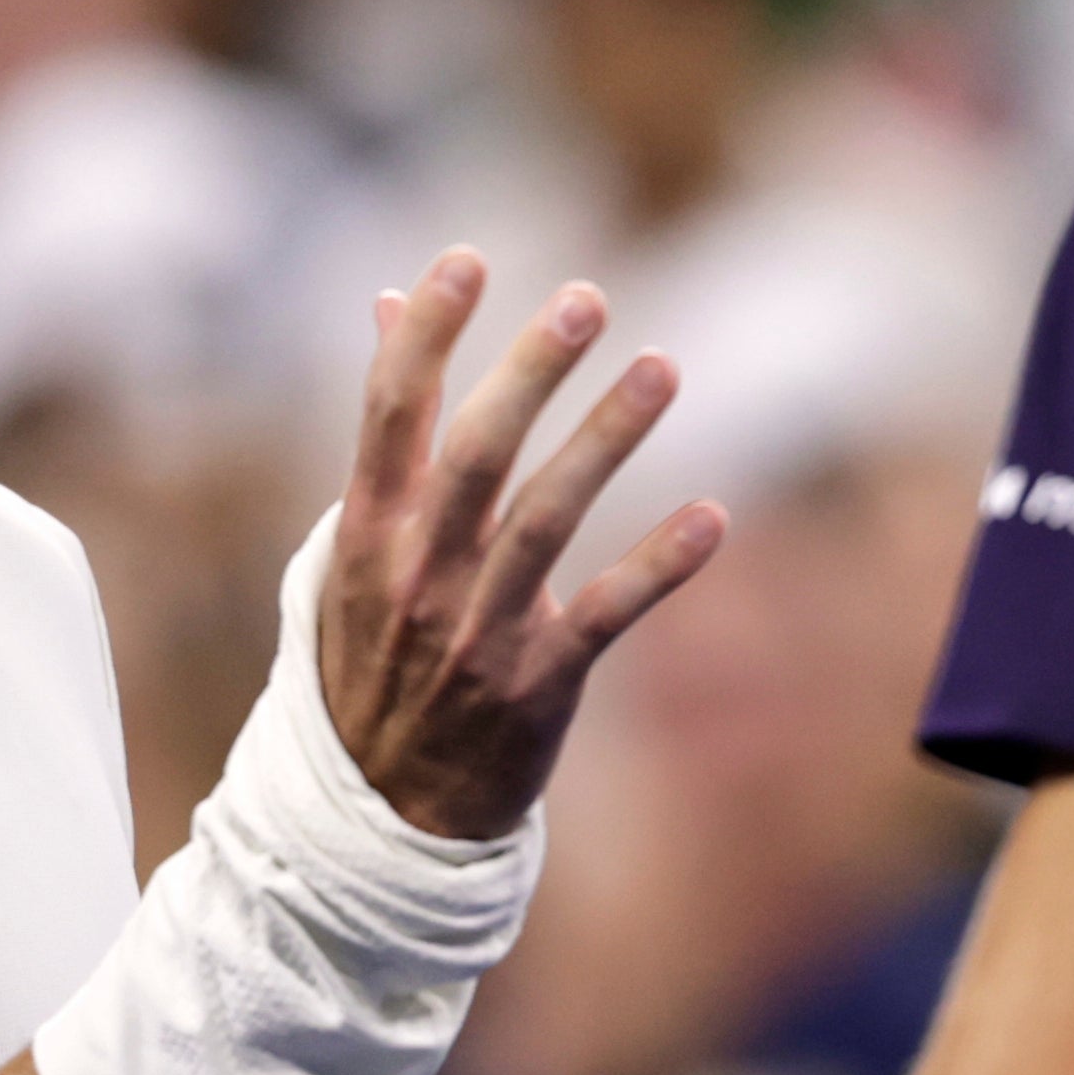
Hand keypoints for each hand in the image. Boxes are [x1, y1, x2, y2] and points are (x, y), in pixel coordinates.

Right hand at [325, 254, 727, 840]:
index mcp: (367, 533)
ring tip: (664, 367)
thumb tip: (384, 299)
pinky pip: (606, 616)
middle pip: (475, 454)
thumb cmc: (377, 656)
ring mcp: (479, 631)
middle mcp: (419, 574)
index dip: (423, 333)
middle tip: (585, 297)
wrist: (381, 815)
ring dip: (608, 440)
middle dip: (529, 371)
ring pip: (546, 521)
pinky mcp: (539, 685)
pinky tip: (714, 517)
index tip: (467, 259)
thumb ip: (386, 426)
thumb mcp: (359, 546)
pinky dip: (659, 567)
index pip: (389, 413)